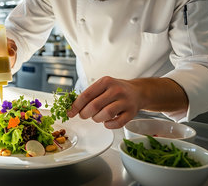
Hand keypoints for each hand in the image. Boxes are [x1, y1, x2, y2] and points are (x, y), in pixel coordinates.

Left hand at [67, 76, 188, 128]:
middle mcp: (116, 90)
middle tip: (84, 115)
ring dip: (97, 119)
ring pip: (105, 114)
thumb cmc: (115, 90)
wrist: (137, 91)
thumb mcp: (102, 86)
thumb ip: (88, 95)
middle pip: (94, 106)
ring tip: (96, 117)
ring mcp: (125, 101)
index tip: (70, 113)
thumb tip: (71, 108)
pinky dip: (109, 125)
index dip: (76, 106)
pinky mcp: (132, 112)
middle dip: (85, 114)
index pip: (86, 95)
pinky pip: (117, 123)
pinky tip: (106, 122)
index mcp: (106, 82)